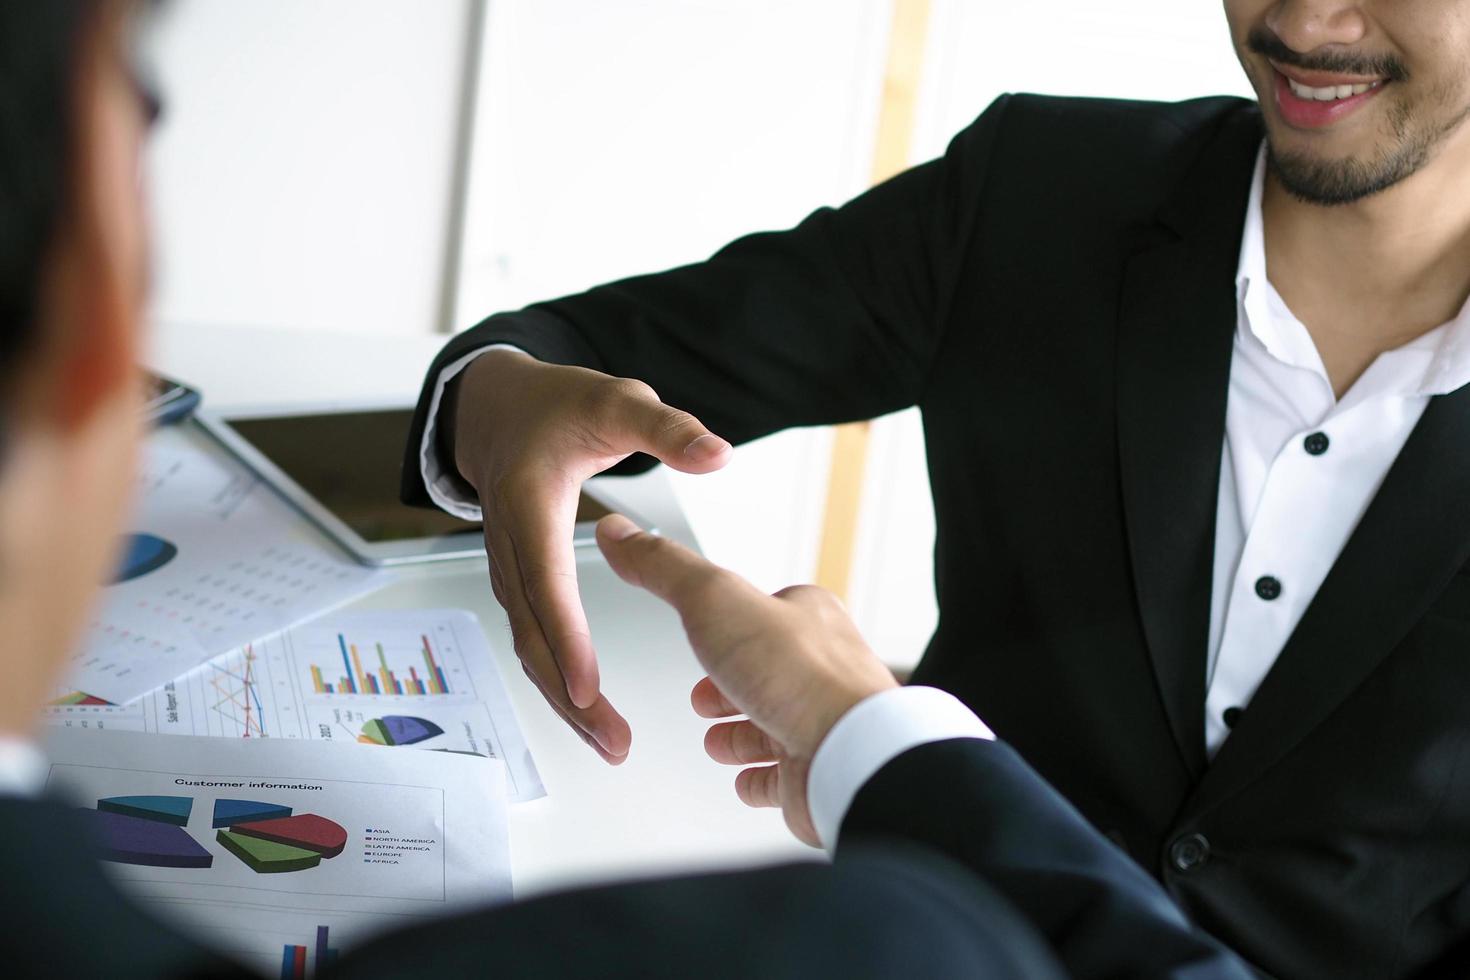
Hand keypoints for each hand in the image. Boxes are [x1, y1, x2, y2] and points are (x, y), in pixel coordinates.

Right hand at [449, 349, 732, 762]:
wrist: (495, 411)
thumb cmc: (555, 406)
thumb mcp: (616, 400)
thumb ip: (667, 430)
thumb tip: (718, 453)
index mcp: (530, 505)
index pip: (547, 580)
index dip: (567, 635)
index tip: (589, 684)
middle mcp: (511, 547)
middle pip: (533, 634)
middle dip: (569, 694)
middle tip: (613, 740)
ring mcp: (509, 571)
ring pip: (529, 648)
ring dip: (563, 700)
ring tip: (608, 744)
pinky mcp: (519, 585)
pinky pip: (535, 641)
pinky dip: (558, 682)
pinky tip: (590, 712)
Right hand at [596, 514, 897, 844]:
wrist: (850, 755)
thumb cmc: (801, 677)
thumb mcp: (716, 600)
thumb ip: (666, 569)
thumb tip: (622, 533)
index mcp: (805, 619)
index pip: (764, 612)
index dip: (729, 622)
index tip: (706, 625)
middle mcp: (819, 670)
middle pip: (768, 674)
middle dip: (731, 685)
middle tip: (707, 695)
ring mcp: (818, 723)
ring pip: (774, 726)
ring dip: (741, 734)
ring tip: (717, 740)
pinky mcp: (815, 772)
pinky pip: (786, 777)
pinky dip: (761, 780)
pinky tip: (746, 780)